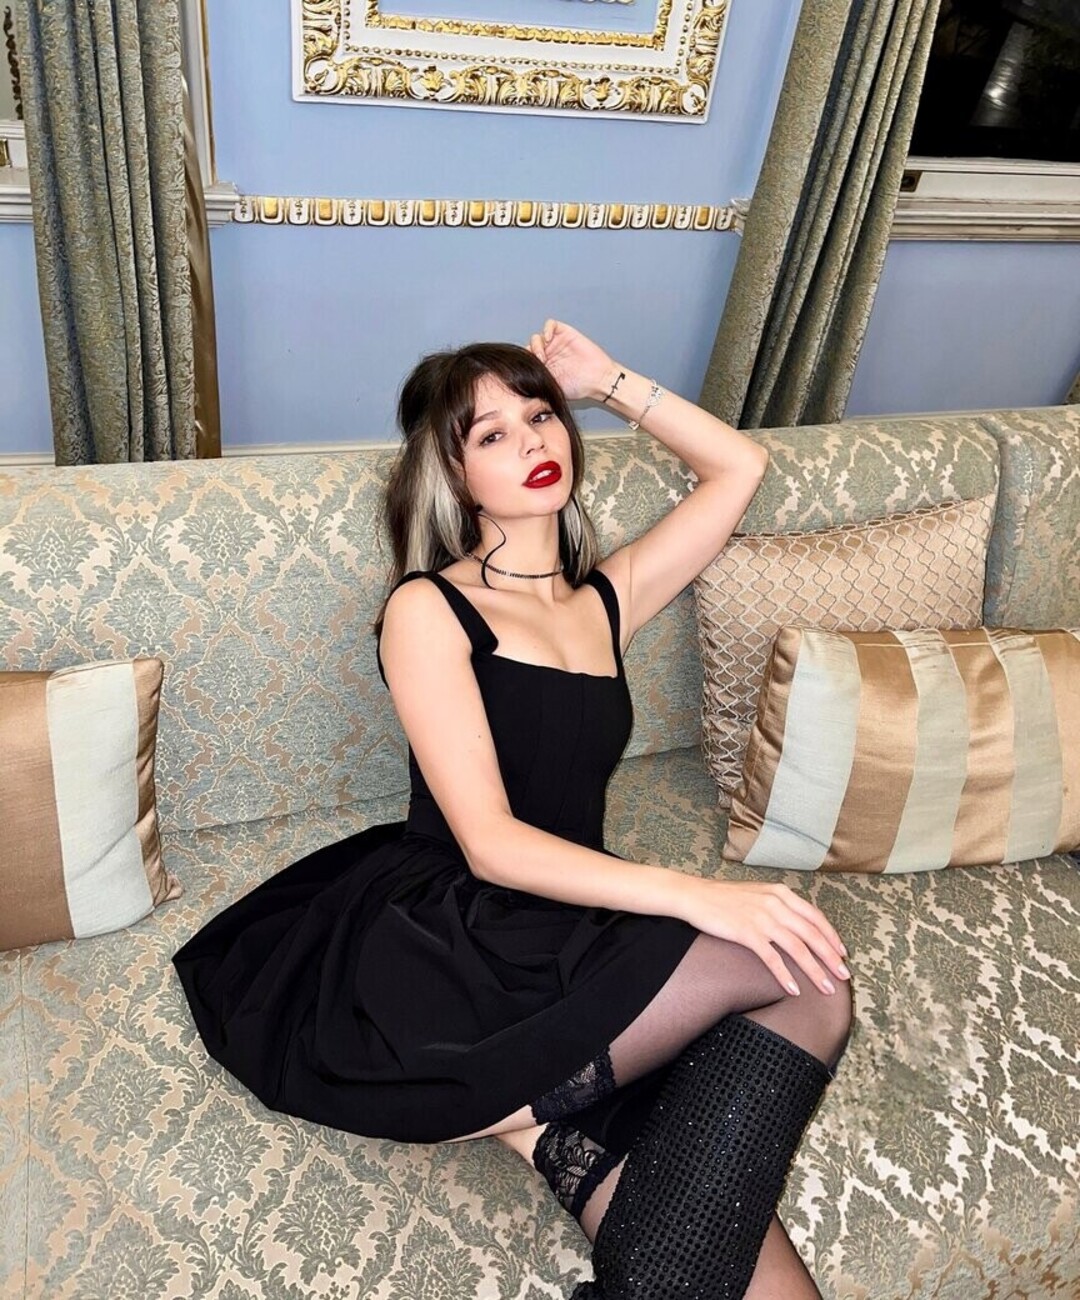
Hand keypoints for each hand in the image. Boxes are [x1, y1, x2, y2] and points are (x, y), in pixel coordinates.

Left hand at [527, 319, 617, 402]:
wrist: (598, 379)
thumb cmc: (578, 387)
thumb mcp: (551, 389)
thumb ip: (537, 384)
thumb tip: (520, 387)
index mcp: (542, 367)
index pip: (525, 360)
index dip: (523, 364)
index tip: (527, 372)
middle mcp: (547, 354)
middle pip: (528, 348)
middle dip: (528, 355)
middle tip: (536, 364)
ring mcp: (555, 343)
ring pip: (536, 337)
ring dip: (536, 345)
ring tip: (542, 356)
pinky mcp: (565, 333)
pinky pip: (550, 325)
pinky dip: (547, 330)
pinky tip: (548, 340)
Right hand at [677, 878, 850, 996]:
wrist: (695, 895)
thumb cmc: (724, 897)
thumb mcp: (758, 893)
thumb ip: (779, 905)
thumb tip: (797, 924)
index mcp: (781, 893)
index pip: (815, 917)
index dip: (832, 936)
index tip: (842, 953)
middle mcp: (776, 904)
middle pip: (812, 935)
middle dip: (831, 958)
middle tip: (844, 976)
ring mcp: (762, 919)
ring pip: (797, 948)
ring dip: (815, 971)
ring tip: (826, 988)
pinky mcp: (747, 933)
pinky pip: (772, 958)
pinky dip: (785, 975)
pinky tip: (794, 989)